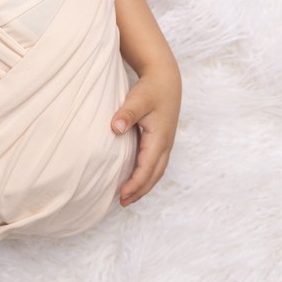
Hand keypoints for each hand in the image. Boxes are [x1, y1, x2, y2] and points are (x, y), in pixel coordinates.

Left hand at [111, 71, 181, 205]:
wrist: (165, 79)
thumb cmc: (151, 89)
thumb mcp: (138, 99)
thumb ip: (126, 114)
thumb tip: (115, 128)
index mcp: (159, 138)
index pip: (147, 167)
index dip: (135, 183)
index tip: (122, 195)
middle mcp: (165, 144)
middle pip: (154, 175)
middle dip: (140, 190)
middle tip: (123, 202)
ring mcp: (165, 143)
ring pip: (156, 171)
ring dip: (144, 185)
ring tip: (128, 197)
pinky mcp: (161, 140)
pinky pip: (156, 163)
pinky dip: (147, 175)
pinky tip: (135, 178)